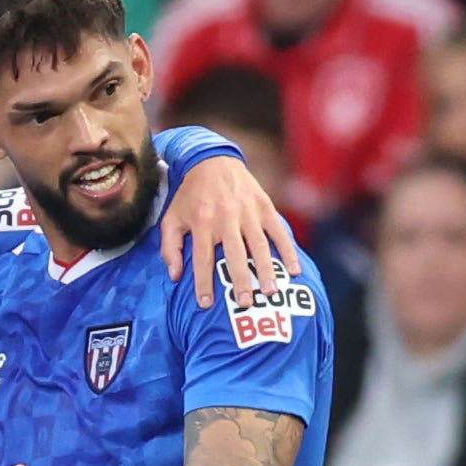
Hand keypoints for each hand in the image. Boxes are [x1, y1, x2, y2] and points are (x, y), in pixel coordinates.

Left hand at [156, 150, 302, 307]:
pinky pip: (278, 231)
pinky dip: (288, 250)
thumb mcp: (172, 218)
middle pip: (235, 253)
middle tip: (245, 303)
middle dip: (241, 279)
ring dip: (266, 269)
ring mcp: (248, 212)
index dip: (203, 282)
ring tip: (270, 292)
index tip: (206, 304)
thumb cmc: (190, 196)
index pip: (202, 258)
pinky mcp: (264, 206)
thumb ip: (170, 247)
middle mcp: (226, 218)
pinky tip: (295, 269)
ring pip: (259, 245)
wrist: (213, 161)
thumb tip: (175, 276)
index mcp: (202, 222)